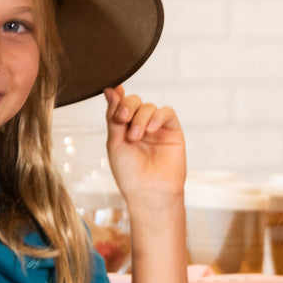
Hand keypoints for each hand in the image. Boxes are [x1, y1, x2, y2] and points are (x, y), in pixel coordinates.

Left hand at [103, 86, 185, 204]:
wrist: (149, 192)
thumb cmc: (129, 173)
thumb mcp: (115, 143)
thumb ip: (113, 117)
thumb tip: (109, 90)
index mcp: (124, 128)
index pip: (120, 104)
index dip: (117, 97)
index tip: (112, 91)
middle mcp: (140, 125)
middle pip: (134, 101)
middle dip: (127, 106)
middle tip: (122, 119)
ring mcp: (157, 128)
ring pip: (149, 107)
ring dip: (140, 118)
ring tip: (136, 137)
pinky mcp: (173, 131)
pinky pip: (166, 113)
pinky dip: (157, 117)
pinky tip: (150, 130)